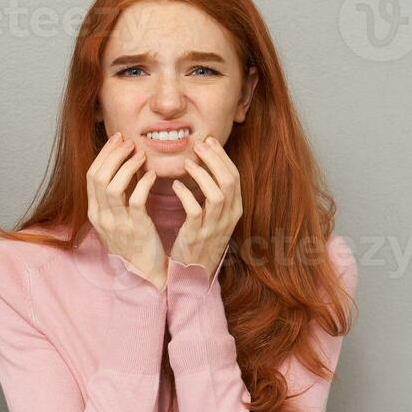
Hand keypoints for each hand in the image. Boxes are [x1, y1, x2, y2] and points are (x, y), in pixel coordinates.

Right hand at [87, 131, 165, 289]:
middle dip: (113, 155)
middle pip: (98, 177)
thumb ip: (115, 196)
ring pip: (113, 186)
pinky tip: (152, 175)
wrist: (144, 271)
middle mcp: (101, 217)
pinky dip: (143, 183)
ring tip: (141, 156)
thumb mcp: (116, 219)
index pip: (91, 175)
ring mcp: (117, 223)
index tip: (118, 139)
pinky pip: (136, 200)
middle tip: (129, 142)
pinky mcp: (136, 228)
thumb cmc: (133, 242)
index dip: (104, 154)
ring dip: (127, 166)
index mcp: (95, 212)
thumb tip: (121, 165)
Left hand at [169, 134, 239, 276]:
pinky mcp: (197, 234)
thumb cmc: (201, 238)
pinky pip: (195, 210)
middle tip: (198, 145)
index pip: (235, 176)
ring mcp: (214, 226)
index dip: (222, 157)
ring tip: (187, 162)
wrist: (194, 270)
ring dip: (202, 174)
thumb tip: (204, 162)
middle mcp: (229, 216)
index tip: (209, 141)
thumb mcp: (214, 215)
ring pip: (217, 194)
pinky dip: (186, 195)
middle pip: (229, 180)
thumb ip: (212, 192)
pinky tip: (176, 185)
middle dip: (214, 159)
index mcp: (235, 209)